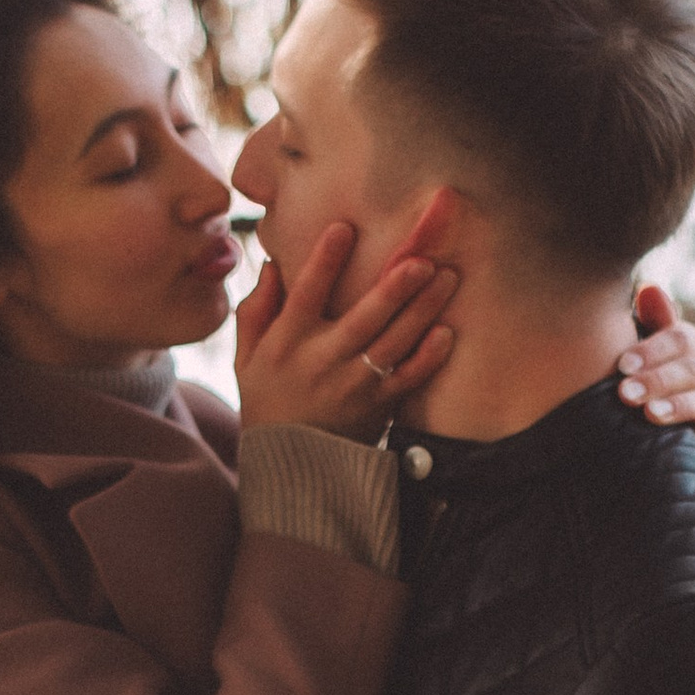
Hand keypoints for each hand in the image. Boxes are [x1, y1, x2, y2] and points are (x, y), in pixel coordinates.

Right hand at [233, 206, 456, 439]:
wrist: (290, 467)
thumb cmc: (268, 400)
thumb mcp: (246, 357)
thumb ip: (256, 309)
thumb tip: (273, 263)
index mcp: (286, 342)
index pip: (305, 294)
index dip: (323, 261)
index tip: (344, 228)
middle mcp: (321, 361)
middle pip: (363, 317)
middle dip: (395, 286)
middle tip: (422, 258)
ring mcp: (353, 386)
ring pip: (393, 342)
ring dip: (422, 309)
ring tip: (447, 277)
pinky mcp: (378, 407)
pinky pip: (407, 379)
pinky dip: (428, 358)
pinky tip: (446, 332)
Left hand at [616, 281, 694, 467]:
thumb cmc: (689, 377)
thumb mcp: (676, 351)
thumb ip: (660, 324)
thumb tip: (646, 288)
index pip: (680, 340)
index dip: (651, 351)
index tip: (622, 365)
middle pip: (692, 370)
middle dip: (657, 381)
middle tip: (625, 394)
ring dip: (680, 406)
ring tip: (651, 414)